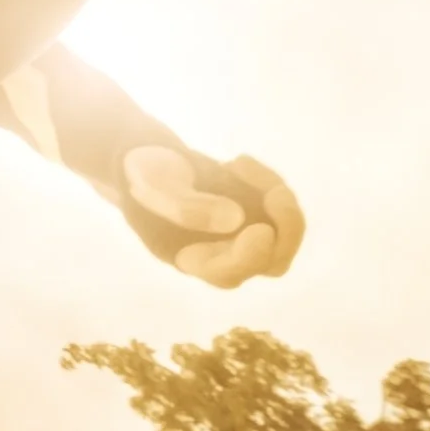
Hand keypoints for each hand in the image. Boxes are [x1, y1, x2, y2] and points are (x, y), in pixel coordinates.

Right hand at [119, 146, 305, 288]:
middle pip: (270, 262)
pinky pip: (282, 210)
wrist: (148, 158)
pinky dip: (270, 183)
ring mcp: (241, 237)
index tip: (260, 229)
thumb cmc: (144, 175)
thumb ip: (186, 205)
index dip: (249, 257)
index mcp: (190, 258)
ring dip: (278, 199)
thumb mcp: (153, 184)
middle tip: (276, 192)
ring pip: (284, 236)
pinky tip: (238, 162)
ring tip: (240, 163)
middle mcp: (221, 256)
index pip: (227, 272)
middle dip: (285, 229)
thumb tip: (237, 219)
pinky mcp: (256, 216)